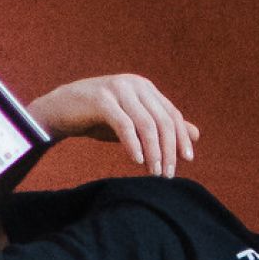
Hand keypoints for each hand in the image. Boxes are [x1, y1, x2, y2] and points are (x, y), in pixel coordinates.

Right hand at [30, 73, 196, 174]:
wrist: (62, 110)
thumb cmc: (100, 118)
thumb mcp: (136, 123)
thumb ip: (163, 127)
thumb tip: (196, 134)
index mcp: (146, 88)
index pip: (172, 115)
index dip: (181, 138)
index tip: (187, 161)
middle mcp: (135, 84)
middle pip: (162, 121)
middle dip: (168, 150)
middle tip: (168, 175)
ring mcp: (118, 89)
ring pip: (146, 124)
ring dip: (153, 152)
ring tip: (155, 173)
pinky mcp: (101, 99)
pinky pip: (124, 125)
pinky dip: (133, 145)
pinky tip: (137, 162)